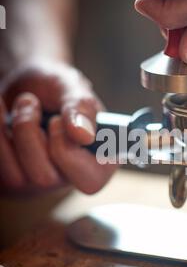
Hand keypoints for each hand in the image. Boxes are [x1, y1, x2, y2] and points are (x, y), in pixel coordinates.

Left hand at [0, 60, 115, 194]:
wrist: (25, 83)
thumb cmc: (55, 86)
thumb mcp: (71, 87)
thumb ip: (82, 109)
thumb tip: (85, 136)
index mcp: (97, 162)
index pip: (90, 181)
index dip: (68, 150)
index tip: (56, 120)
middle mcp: (68, 178)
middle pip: (45, 178)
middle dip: (30, 133)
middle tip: (31, 102)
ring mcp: (37, 183)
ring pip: (17, 177)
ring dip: (13, 130)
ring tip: (23, 103)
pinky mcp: (10, 180)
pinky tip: (1, 109)